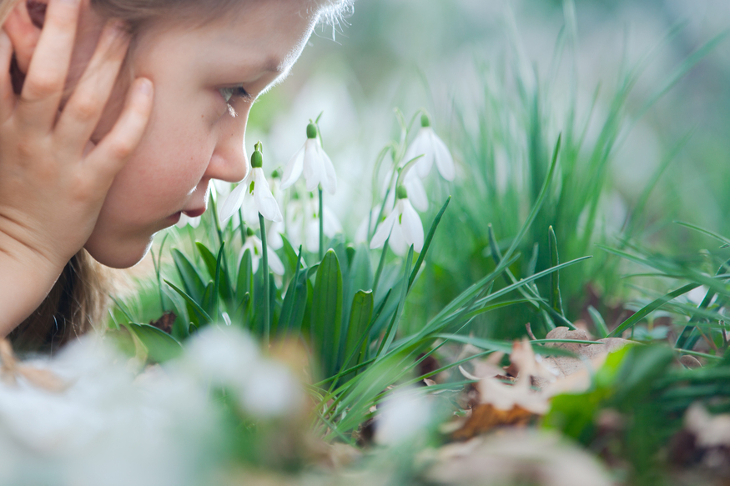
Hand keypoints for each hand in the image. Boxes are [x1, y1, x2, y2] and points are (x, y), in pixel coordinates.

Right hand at [0, 0, 153, 330]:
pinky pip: (118, 145)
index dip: (11, 34)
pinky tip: (147, 86)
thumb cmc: (10, 191)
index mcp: (0, 125)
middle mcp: (28, 138)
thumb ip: (5, 101)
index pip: (3, 68)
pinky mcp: (91, 185)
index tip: (29, 1)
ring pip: (84, 103)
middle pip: (46, 75)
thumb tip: (14, 55)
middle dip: (64, 31)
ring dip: (104, 62)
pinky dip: (134, 115)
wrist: (18, 249)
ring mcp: (61, 162)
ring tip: (120, 28)